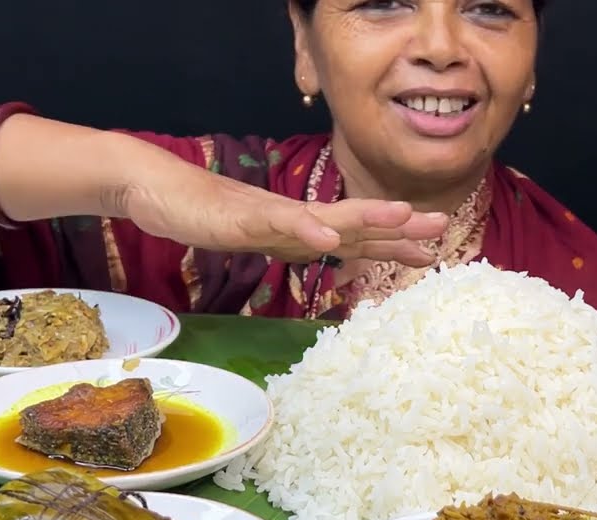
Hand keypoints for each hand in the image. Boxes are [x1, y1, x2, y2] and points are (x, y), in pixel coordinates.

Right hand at [124, 163, 448, 265]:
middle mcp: (293, 218)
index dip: (393, 242)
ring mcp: (268, 215)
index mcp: (300, 227)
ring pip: (324, 217)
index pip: (355, 236)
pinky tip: (329, 237)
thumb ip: (294, 243)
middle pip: (353, 222)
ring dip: (364, 217)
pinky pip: (277, 224)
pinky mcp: (240, 218)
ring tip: (402, 216)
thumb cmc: (206, 215)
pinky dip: (305, 230)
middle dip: (397, 225)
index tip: (432, 252)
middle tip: (440, 226)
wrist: (156, 190)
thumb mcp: (259, 237)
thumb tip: (329, 252)